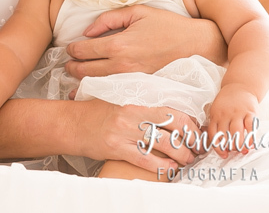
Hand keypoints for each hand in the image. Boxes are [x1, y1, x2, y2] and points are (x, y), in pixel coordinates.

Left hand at [64, 5, 225, 78]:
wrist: (195, 45)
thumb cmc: (167, 25)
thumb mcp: (136, 12)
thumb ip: (108, 19)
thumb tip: (87, 31)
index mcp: (119, 44)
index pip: (84, 51)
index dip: (72, 50)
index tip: (69, 49)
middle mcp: (122, 65)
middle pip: (85, 71)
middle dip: (72, 68)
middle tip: (68, 64)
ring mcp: (131, 79)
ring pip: (96, 84)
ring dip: (82, 80)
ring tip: (76, 75)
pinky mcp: (139, 87)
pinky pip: (113, 90)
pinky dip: (99, 89)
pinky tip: (92, 88)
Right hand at [75, 99, 201, 174]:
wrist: (71, 123)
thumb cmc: (96, 112)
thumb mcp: (119, 99)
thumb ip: (142, 104)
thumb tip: (168, 112)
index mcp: (135, 99)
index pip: (172, 110)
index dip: (190, 123)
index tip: (197, 131)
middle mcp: (132, 114)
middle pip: (173, 126)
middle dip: (191, 139)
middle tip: (197, 148)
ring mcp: (125, 131)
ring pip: (164, 144)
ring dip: (182, 155)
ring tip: (187, 160)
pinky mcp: (117, 148)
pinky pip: (146, 160)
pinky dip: (162, 166)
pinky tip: (170, 168)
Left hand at [204, 86, 258, 157]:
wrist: (240, 86)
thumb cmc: (227, 102)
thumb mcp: (217, 110)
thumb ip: (217, 125)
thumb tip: (220, 145)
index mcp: (215, 115)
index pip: (213, 134)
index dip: (218, 146)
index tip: (223, 154)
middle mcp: (225, 114)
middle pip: (225, 135)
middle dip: (229, 147)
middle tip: (234, 152)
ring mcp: (238, 113)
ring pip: (237, 132)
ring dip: (239, 144)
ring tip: (242, 150)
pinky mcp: (250, 112)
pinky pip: (250, 125)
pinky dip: (251, 136)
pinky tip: (251, 144)